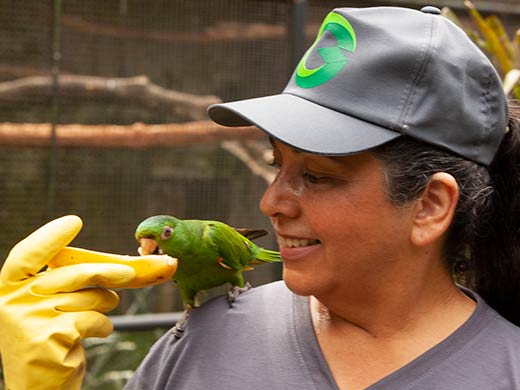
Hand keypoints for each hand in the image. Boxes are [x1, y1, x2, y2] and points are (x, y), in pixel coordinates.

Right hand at [0, 215, 175, 388]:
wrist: (40, 386)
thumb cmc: (52, 339)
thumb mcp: (50, 306)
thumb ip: (68, 283)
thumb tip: (117, 264)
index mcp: (9, 288)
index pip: (27, 254)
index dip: (50, 237)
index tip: (75, 221)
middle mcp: (12, 301)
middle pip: (73, 274)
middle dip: (108, 271)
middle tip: (131, 273)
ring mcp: (28, 320)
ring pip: (88, 297)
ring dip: (105, 305)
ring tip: (100, 314)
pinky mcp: (47, 337)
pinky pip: (92, 319)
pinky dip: (103, 326)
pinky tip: (95, 334)